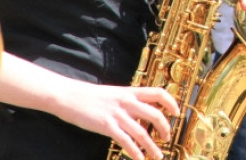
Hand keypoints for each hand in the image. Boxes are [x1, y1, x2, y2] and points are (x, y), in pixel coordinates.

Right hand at [53, 80, 179, 159]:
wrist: (69, 96)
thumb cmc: (90, 96)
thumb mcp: (114, 93)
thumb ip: (128, 101)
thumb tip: (141, 110)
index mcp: (130, 92)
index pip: (158, 93)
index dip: (171, 102)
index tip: (177, 113)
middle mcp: (127, 102)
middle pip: (156, 114)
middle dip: (165, 128)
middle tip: (167, 137)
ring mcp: (118, 114)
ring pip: (143, 132)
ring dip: (152, 146)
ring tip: (158, 155)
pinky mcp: (107, 126)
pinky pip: (126, 141)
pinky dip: (135, 152)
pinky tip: (140, 159)